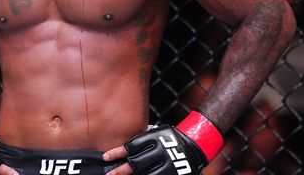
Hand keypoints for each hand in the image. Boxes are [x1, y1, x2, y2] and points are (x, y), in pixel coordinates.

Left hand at [104, 112, 223, 174]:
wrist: (197, 144)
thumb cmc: (172, 138)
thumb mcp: (157, 133)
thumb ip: (142, 141)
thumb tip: (124, 151)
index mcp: (156, 139)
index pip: (131, 146)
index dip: (117, 153)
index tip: (106, 157)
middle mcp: (161, 152)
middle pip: (136, 164)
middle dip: (120, 170)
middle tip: (109, 174)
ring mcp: (169, 165)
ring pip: (145, 174)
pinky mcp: (174, 174)